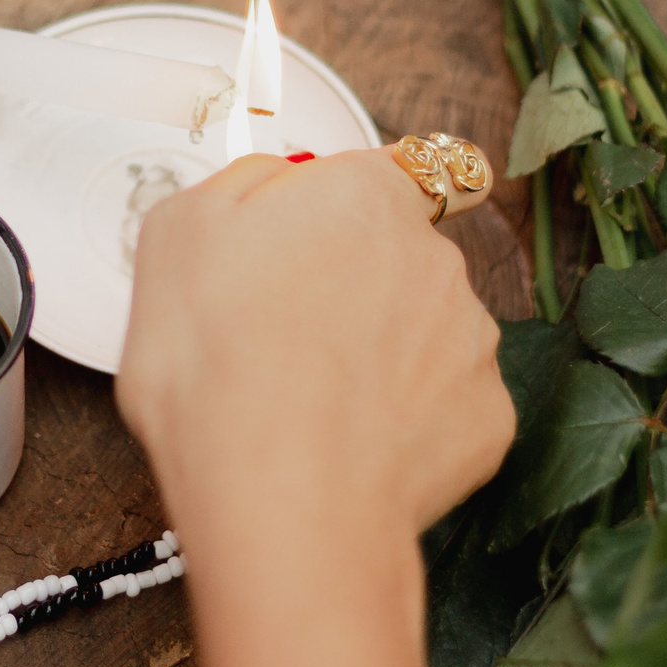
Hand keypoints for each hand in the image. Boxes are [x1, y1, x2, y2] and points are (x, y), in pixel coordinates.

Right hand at [117, 148, 512, 545]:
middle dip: (362, 289)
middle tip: (291, 340)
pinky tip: (355, 447)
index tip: (341, 233)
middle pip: (406, 258)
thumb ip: (239, 188)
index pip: (410, 167)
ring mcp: (471, 339)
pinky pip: (446, 407)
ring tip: (316, 405)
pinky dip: (408, 423)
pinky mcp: (488, 417)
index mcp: (364, 197)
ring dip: (386, 357)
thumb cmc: (218, 367)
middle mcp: (435, 257)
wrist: (279, 499)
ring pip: (428, 333)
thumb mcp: (178, 236)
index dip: (371, 201)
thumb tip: (272, 184)